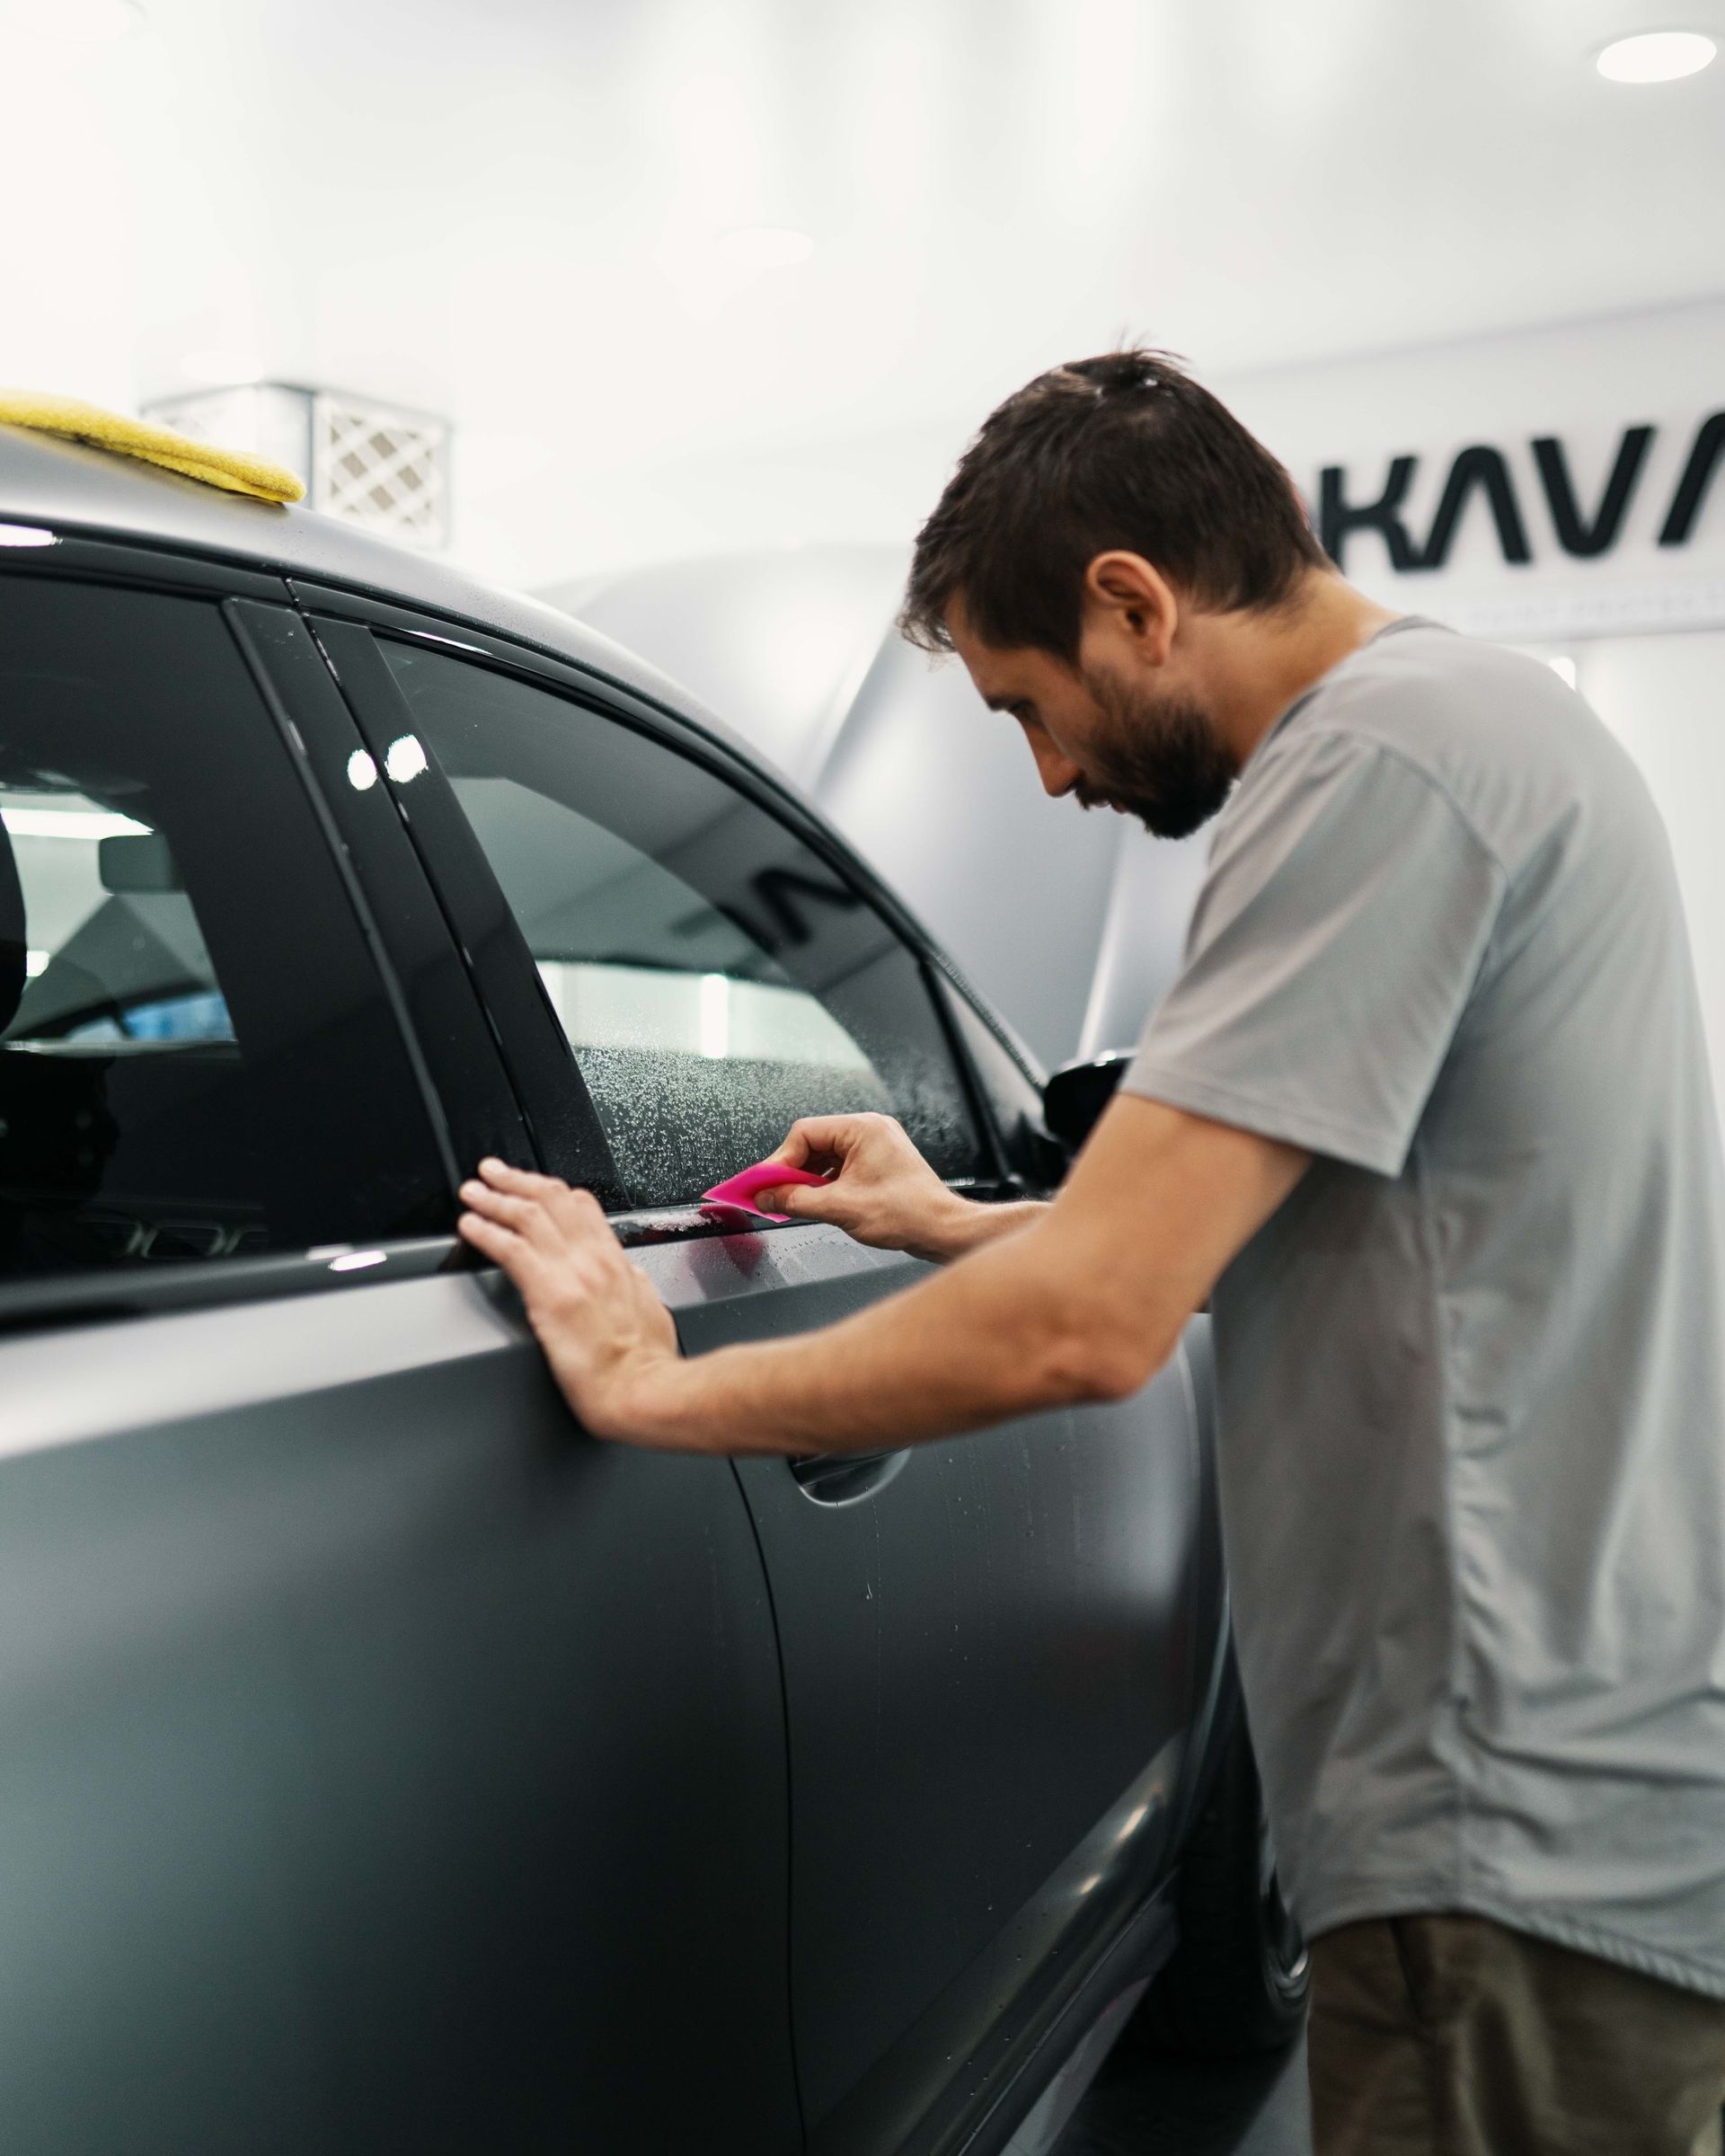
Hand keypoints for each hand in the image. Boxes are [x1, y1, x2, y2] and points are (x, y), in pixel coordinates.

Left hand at [457, 1160, 679, 1438]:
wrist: (642, 1390)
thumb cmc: (647, 1362)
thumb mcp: (650, 1307)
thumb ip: (632, 1283)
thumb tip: (625, 1273)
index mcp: (616, 1260)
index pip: (582, 1207)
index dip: (552, 1189)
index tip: (534, 1185)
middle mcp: (592, 1257)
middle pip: (550, 1200)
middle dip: (517, 1180)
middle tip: (492, 1171)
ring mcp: (570, 1272)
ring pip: (527, 1215)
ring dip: (494, 1198)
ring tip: (472, 1191)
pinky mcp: (548, 1295)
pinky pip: (510, 1249)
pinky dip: (486, 1232)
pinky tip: (469, 1225)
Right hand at [753, 1113, 975, 1261]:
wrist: (942, 1230)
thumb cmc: (909, 1213)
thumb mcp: (840, 1208)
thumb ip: (796, 1200)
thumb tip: (767, 1197)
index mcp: (862, 1129)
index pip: (804, 1133)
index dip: (779, 1160)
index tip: (764, 1183)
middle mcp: (870, 1131)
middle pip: (813, 1143)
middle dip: (792, 1171)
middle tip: (773, 1195)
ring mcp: (876, 1146)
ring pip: (825, 1156)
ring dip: (807, 1179)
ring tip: (795, 1202)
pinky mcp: (878, 1163)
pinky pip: (840, 1167)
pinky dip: (824, 1183)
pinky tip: (816, 1202)